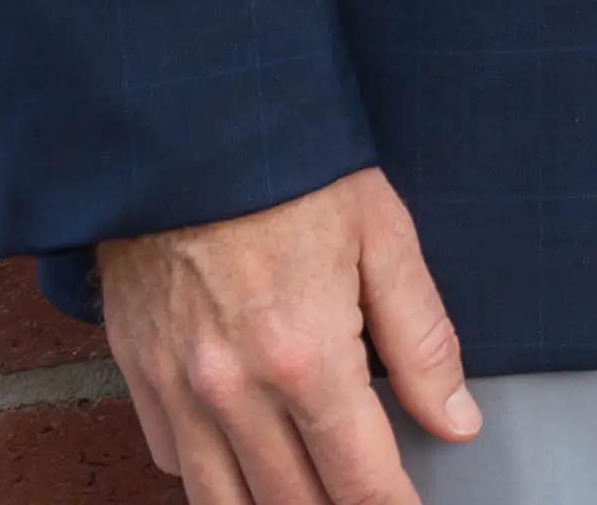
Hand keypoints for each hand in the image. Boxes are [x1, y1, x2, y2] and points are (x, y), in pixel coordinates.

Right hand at [99, 168, 477, 504]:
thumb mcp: (386, 240)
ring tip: (313, 496)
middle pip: (290, 504)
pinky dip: (211, 476)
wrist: (188, 130)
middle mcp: (232, 391)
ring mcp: (177, 389)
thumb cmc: (295, 173)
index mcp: (305, 358)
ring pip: (221, 501)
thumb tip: (458, 420)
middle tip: (370, 501)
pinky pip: (171, 460)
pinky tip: (246, 460)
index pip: (358, 480)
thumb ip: (423, 341)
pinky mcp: (138, 374)